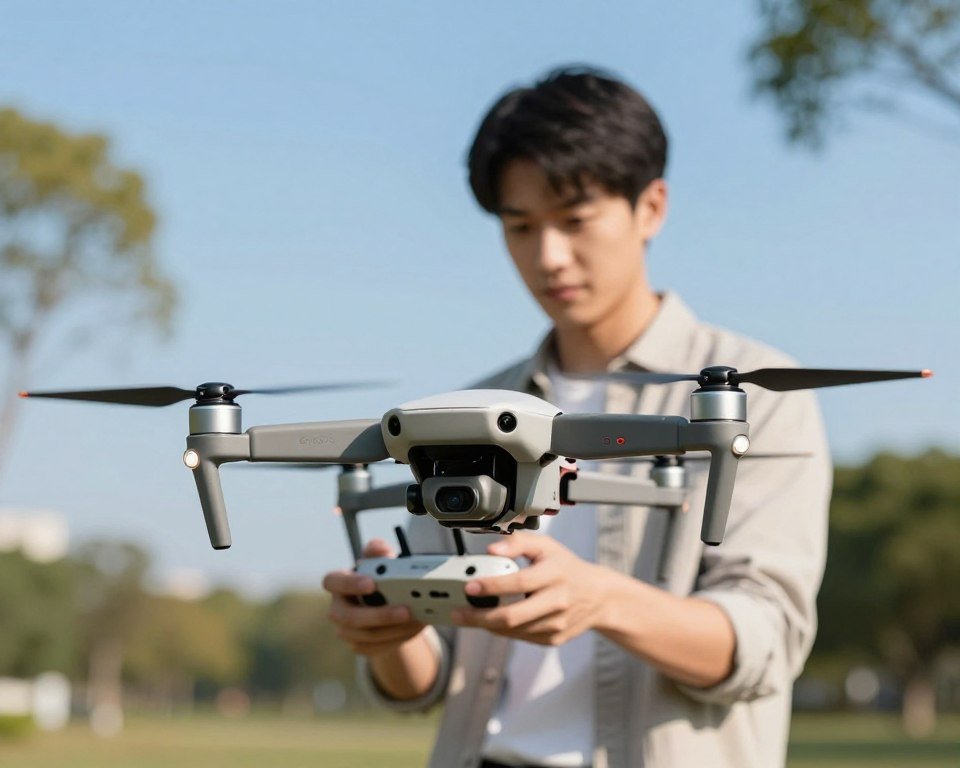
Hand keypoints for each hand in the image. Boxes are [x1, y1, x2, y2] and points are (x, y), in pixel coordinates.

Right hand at [322, 538, 426, 656]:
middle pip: (350, 618)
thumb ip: (379, 551)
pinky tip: (414, 628)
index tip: (372, 583)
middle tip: (405, 611)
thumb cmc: (380, 575)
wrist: (385, 602)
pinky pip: (378, 647)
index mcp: (338, 583)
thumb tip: (381, 549)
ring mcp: (347, 631)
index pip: (332, 582)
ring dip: (395, 630)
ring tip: (418, 619)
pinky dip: (398, 639)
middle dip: (379, 616)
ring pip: (368, 636)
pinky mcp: (360, 646)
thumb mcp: (380, 559)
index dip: (349, 584)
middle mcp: (338, 609)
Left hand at [450, 533, 606, 645]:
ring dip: (487, 625)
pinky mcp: (554, 639)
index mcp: (555, 574)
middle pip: (512, 615)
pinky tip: (491, 621)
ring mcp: (557, 624)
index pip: (520, 582)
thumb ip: (518, 542)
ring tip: (469, 616)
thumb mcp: (546, 546)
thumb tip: (492, 549)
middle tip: (458, 613)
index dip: (492, 585)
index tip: (469, 586)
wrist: (598, 596)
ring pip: (514, 630)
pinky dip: (503, 630)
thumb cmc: (565, 567)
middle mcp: (558, 601)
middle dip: (480, 617)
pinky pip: (521, 637)